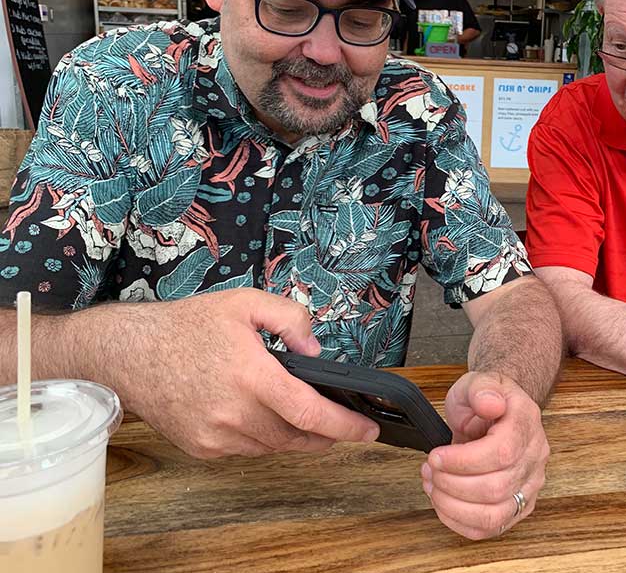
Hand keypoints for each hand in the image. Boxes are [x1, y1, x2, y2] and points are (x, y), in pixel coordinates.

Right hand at [119, 289, 378, 457]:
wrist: (128, 352)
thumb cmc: (186, 326)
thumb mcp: (245, 303)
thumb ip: (290, 318)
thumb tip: (315, 348)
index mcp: (251, 376)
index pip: (309, 413)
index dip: (345, 426)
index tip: (368, 429)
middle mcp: (234, 413)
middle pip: (296, 437)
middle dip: (326, 433)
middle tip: (343, 424)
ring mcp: (216, 436)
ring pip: (273, 447)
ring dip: (294, 436)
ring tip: (304, 416)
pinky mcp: (202, 448)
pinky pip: (247, 450)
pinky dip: (263, 438)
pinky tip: (263, 417)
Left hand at [421, 371, 548, 539]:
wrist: (497, 410)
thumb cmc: (485, 399)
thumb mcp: (477, 382)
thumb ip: (481, 389)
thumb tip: (490, 404)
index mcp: (526, 422)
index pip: (502, 453)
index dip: (463, 461)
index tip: (435, 456)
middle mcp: (535, 456)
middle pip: (496, 488)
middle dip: (452, 483)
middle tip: (429, 470)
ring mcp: (530, 484)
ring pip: (494, 515)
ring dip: (454, 506)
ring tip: (433, 487)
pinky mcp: (519, 505)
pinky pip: (492, 527)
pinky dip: (461, 522)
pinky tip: (444, 504)